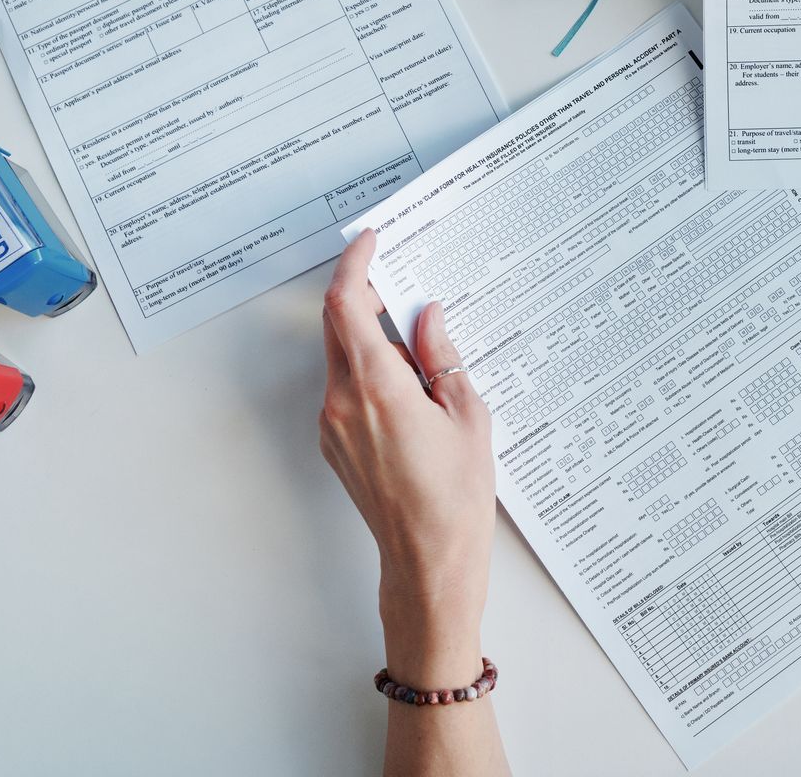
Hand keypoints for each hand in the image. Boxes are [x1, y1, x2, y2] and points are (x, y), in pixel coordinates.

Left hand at [320, 230, 494, 668]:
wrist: (427, 559)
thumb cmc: (455, 496)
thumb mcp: (466, 414)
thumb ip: (441, 356)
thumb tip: (427, 318)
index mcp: (377, 386)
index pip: (347, 304)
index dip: (354, 264)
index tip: (369, 241)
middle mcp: (343, 401)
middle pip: (336, 324)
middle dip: (362, 293)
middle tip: (399, 277)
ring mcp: (333, 425)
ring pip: (341, 355)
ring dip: (368, 334)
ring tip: (417, 337)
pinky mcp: (335, 444)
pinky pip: (346, 387)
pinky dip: (368, 368)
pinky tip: (408, 379)